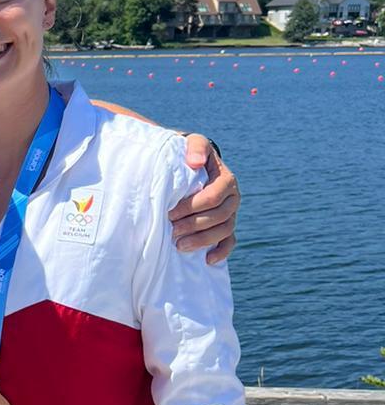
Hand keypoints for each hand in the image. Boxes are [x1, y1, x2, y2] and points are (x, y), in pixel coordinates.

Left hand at [168, 138, 238, 263]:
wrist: (191, 164)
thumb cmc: (190, 155)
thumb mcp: (193, 143)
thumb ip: (196, 148)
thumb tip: (196, 162)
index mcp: (226, 180)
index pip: (212, 197)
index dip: (191, 207)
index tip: (170, 212)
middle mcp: (233, 198)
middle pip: (219, 216)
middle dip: (194, 225)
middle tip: (171, 231)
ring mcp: (231, 213)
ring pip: (224, 230)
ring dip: (203, 240)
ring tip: (180, 246)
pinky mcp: (226, 225)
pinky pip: (230, 241)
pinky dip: (221, 251)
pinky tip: (208, 260)